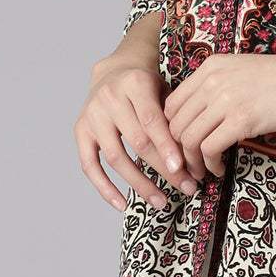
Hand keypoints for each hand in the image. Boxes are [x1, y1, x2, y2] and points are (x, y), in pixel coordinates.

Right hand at [75, 59, 201, 212]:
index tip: (183, 169)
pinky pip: (90, 165)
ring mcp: (92, 115)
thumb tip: (195, 157)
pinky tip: (122, 204)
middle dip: (163, 169)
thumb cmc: (146, 87)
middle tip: (185, 187)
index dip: (167, 147)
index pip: (152, 120)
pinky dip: (105, 188)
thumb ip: (175, 117)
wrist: (113, 72)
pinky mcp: (80, 130)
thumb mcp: (164, 90)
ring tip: (161, 202)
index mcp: (135, 83)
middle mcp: (110, 97)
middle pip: (137, 141)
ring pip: (115, 157)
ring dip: (139, 184)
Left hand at [164, 47, 275, 179]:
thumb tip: (203, 118)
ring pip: (187, 138)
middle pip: (174, 124)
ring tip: (205, 170)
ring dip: (193, 162)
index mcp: (211, 67)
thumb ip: (220, 88)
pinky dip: (210, 163)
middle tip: (191, 167)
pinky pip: (209, 148)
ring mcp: (227, 98)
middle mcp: (213, 80)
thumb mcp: (244, 73)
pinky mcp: (244, 119)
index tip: (184, 148)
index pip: (171, 105)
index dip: (173, 132)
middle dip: (178, 152)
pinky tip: (221, 167)